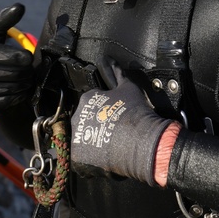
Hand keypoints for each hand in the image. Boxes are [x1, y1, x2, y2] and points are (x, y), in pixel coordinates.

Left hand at [70, 60, 172, 186]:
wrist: (141, 141)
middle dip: (96, 124)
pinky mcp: (78, 157)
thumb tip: (109, 59)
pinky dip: (91, 158)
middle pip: (84, 120)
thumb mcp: (127, 87)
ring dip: (93, 141)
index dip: (103, 109)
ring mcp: (76, 137)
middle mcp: (77, 116)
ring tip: (111, 145)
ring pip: (83, 139)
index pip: (91, 102)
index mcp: (86, 99)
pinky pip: (82, 158)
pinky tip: (106, 156)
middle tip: (113, 130)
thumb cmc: (134, 112)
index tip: (113, 115)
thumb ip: (116, 72)